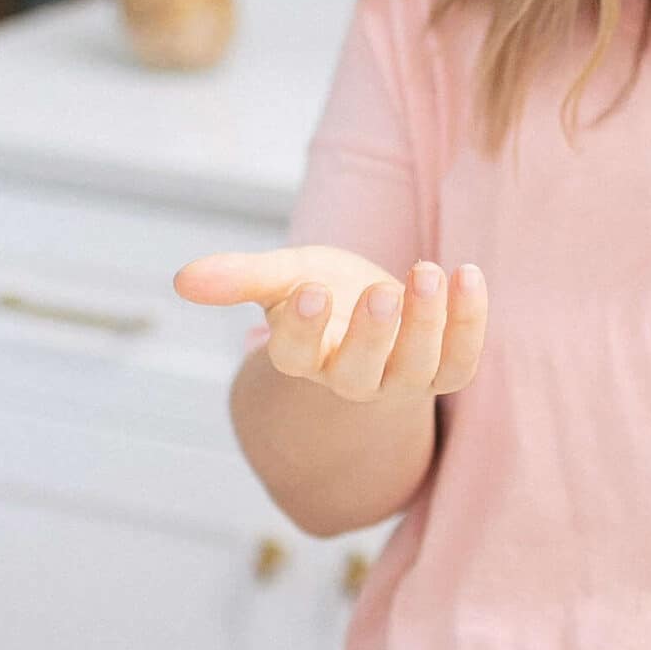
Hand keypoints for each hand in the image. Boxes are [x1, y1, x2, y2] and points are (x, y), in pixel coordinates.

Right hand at [174, 244, 487, 401]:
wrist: (373, 312)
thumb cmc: (322, 293)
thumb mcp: (281, 275)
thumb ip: (238, 277)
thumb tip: (181, 280)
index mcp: (304, 357)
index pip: (294, 356)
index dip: (299, 329)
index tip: (306, 291)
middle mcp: (351, 377)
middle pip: (358, 373)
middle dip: (371, 335)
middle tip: (379, 293)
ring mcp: (401, 379)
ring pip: (417, 368)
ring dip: (426, 323)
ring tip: (427, 270)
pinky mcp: (444, 370)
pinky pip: (461, 360)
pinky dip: (469, 321)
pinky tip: (467, 273)